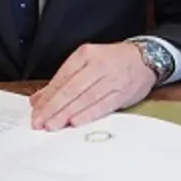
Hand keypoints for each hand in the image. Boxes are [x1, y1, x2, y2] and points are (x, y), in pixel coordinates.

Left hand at [28, 42, 155, 129]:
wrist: (144, 58)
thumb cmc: (112, 61)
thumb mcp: (85, 63)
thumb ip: (61, 81)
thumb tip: (38, 100)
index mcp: (85, 55)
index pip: (62, 78)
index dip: (48, 96)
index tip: (35, 111)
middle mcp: (97, 66)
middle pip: (71, 89)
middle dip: (54, 108)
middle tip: (40, 122)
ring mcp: (111, 80)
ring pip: (85, 99)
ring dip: (67, 114)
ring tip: (53, 125)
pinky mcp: (122, 93)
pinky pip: (102, 106)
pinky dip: (88, 115)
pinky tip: (75, 122)